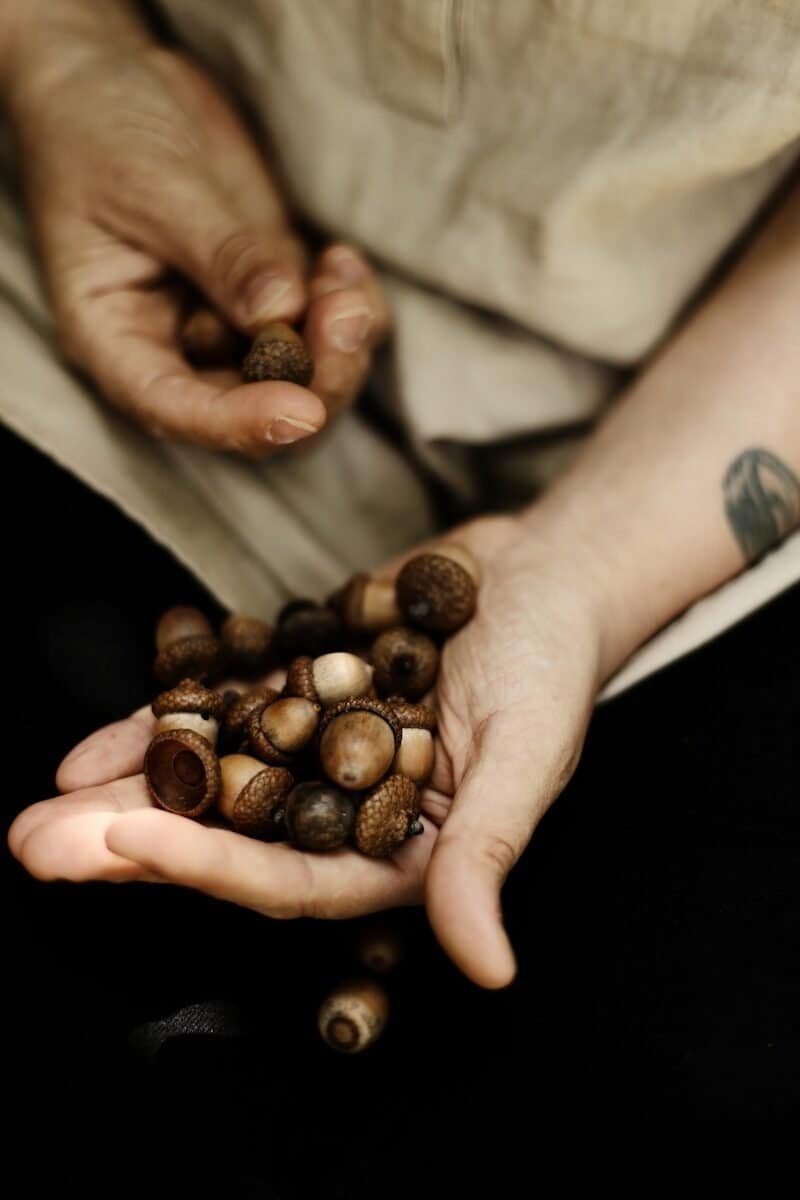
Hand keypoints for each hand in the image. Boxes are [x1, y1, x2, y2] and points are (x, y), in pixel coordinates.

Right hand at [8, 34, 388, 449]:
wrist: (115, 80)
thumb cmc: (101, 131)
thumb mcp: (153, 186)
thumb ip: (220, 254)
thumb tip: (283, 310)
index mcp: (118, 342)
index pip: (177, 409)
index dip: (241, 422)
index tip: (301, 410)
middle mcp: (178, 350)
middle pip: (257, 407)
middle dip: (315, 379)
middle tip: (344, 316)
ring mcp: (233, 325)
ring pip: (305, 375)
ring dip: (341, 341)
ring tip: (343, 273)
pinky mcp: (276, 294)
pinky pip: (328, 329)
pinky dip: (351, 306)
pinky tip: (344, 261)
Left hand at [8, 516, 608, 987]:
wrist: (539, 573)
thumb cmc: (552, 664)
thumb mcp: (528, 758)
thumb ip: (488, 857)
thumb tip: (490, 971)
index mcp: (402, 852)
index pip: (296, 878)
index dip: (213, 867)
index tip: (131, 848)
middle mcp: (346, 810)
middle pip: (229, 836)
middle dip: (133, 844)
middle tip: (39, 846)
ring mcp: (312, 748)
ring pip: (209, 778)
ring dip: (127, 790)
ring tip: (44, 804)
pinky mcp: (293, 689)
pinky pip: (217, 714)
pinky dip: (159, 724)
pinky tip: (92, 745)